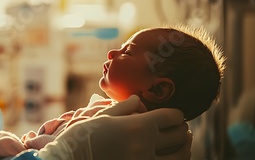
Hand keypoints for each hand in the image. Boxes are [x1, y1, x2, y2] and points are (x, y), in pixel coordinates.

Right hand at [38, 95, 191, 159]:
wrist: (71, 158)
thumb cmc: (84, 135)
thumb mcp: (104, 116)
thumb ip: (125, 107)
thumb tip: (138, 100)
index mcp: (138, 126)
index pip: (171, 117)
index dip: (176, 114)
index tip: (175, 114)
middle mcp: (146, 146)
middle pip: (180, 136)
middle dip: (182, 129)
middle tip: (180, 127)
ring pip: (180, 156)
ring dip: (183, 148)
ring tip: (180, 143)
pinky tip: (169, 156)